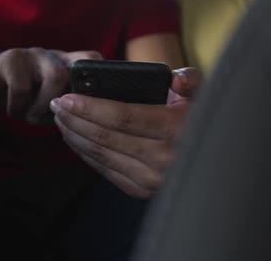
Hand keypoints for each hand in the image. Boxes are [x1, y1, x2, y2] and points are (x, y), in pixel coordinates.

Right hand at [0, 48, 100, 122]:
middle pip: (80, 70)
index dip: (100, 81)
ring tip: (31, 118)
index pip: (94, 61)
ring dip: (45, 106)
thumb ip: (67, 111)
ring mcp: (34, 53)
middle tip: (55, 119)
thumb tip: (84, 124)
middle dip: (72, 103)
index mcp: (68, 64)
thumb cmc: (22, 97)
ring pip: (56, 76)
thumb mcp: (47, 106)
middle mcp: (56, 55)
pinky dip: (18, 107)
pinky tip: (13, 112)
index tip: (95, 108)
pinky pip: (22, 87)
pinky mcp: (11, 59)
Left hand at [50, 67, 200, 197]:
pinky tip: (75, 139)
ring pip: (102, 155)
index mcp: (175, 129)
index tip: (68, 98)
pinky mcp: (143, 191)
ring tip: (61, 119)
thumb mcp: (203, 95)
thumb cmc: (201, 120)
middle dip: (76, 119)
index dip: (91, 107)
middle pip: (106, 137)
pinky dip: (86, 154)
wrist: (213, 163)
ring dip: (76, 136)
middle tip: (57, 105)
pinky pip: (106, 171)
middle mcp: (163, 158)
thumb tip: (176, 79)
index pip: (123, 116)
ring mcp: (152, 179)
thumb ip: (189, 79)